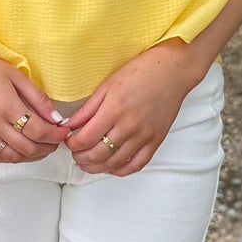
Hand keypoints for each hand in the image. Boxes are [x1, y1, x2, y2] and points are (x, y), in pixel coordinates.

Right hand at [0, 40, 69, 162]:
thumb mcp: (15, 75)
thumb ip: (38, 98)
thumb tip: (55, 118)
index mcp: (5, 105)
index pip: (38, 131)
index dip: (55, 135)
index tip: (63, 132)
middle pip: (28, 148)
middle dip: (48, 147)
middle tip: (55, 141)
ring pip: (12, 157)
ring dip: (31, 156)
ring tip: (41, 146)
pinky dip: (11, 157)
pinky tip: (20, 149)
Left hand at [60, 39, 201, 174]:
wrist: (173, 71)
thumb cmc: (141, 72)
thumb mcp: (108, 85)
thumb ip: (87, 109)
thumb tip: (69, 125)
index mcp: (114, 110)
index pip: (85, 139)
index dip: (72, 145)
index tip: (68, 142)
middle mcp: (129, 126)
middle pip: (98, 154)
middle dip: (81, 158)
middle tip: (75, 154)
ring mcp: (144, 136)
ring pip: (115, 163)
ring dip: (97, 167)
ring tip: (88, 163)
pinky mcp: (156, 141)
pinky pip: (136, 164)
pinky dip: (121, 170)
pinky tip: (111, 167)